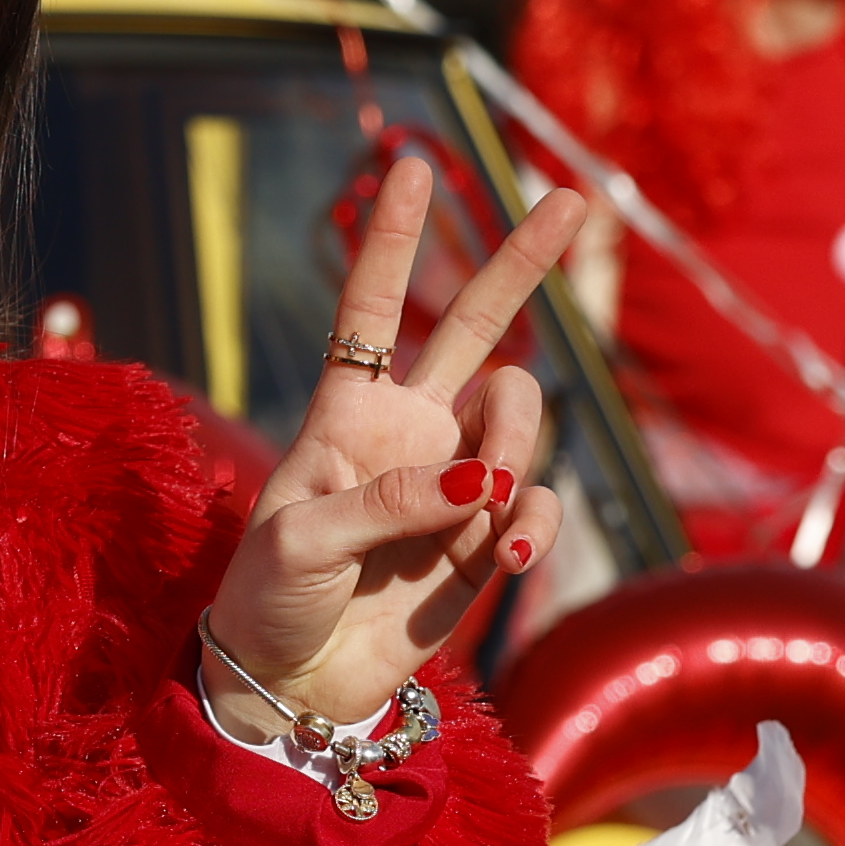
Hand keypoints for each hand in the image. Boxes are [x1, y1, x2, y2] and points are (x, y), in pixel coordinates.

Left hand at [205, 152, 585, 725]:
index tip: (412, 165)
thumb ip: (388, 501)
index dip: (394, 240)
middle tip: (572, 198)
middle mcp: (409, 430)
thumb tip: (479, 483)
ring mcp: (454, 480)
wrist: (294, 680)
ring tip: (482, 518)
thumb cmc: (272, 597)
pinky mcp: (485, 538)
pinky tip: (506, 554)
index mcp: (345, 411)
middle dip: (522, 261)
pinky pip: (531, 505)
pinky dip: (530, 523)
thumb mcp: (303, 541)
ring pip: (517, 419)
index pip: (370, 309)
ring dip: (514, 451)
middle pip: (473, 325)